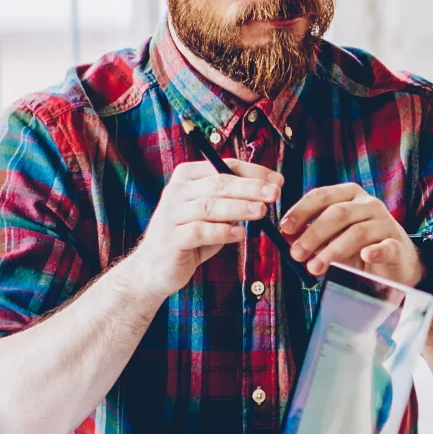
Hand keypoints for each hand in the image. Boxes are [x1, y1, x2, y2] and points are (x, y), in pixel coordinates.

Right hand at [122, 159, 281, 301]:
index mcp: (187, 177)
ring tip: (262, 212)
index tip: (278, 181)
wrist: (154, 267)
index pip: (224, 166)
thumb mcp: (212, 214)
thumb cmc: (189, 236)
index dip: (254, 172)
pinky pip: (199, 231)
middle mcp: (176, 191)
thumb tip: (269, 189)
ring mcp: (171, 214)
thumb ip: (232, 200)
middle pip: (219, 183)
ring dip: (239, 207)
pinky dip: (222, 232)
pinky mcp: (171, 238)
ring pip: (209, 205)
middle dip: (250, 188)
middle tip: (275, 193)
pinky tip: (240, 234)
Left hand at [281, 183, 419, 283]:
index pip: (322, 196)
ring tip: (315, 267)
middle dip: (313, 234)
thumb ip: (312, 234)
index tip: (285, 228)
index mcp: (350, 195)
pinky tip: (365, 256)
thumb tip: (288, 236)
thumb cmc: (360, 246)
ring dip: (332, 250)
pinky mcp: (397, 245)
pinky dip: (374, 251)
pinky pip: (385, 247)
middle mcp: (368, 204)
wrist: (397, 262)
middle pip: (337, 213)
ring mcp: (385, 223)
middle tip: (297, 253)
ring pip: (356, 232)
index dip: (301, 210)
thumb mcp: (333, 237)